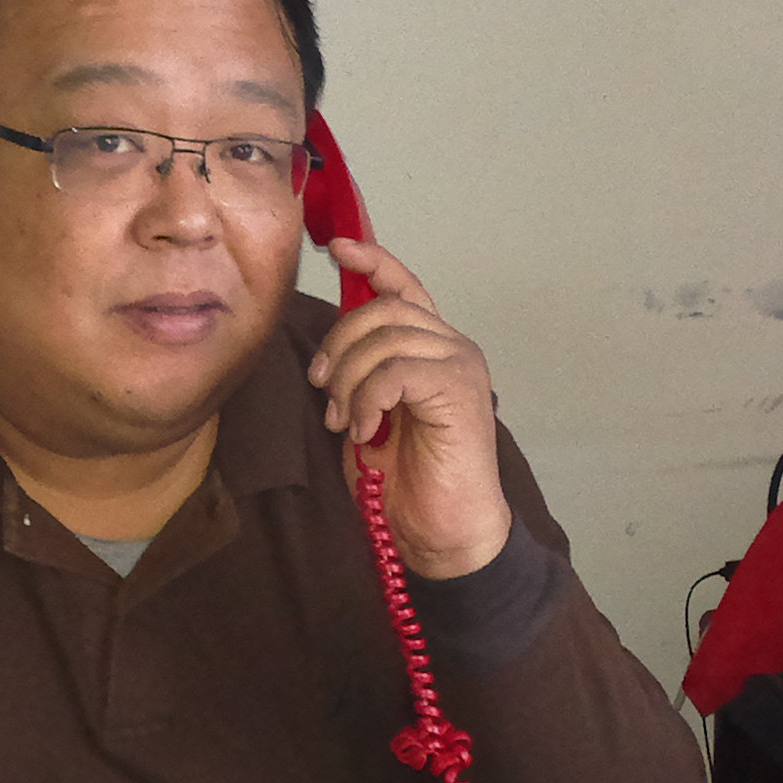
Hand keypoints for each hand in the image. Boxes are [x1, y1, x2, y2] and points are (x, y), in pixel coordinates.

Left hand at [308, 239, 512, 578]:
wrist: (442, 533)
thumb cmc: (407, 481)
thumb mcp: (368, 414)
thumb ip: (360, 374)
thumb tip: (328, 350)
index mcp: (431, 349)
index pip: (403, 287)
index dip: (372, 261)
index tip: (336, 248)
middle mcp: (451, 347)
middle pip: (381, 310)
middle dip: (338, 346)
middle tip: (323, 391)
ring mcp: (460, 365)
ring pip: (385, 339)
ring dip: (348, 381)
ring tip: (344, 421)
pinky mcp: (458, 390)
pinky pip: (395, 371)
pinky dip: (367, 399)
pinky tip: (363, 430)